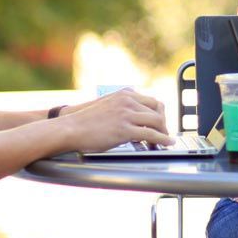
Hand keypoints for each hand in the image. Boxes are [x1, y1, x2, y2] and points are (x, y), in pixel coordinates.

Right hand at [56, 88, 171, 151]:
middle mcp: (128, 101)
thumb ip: (123, 107)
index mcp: (125, 94)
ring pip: (156, 122)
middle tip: (164, 134)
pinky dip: (162, 140)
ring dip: (164, 132)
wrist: (70, 128)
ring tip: (165, 141)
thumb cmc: (86, 121)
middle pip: (157, 110)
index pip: (152, 101)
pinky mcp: (124, 129)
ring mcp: (126, 114)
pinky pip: (150, 134)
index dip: (160, 113)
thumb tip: (137, 118)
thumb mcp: (108, 105)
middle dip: (163, 123)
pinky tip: (167, 143)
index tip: (161, 123)